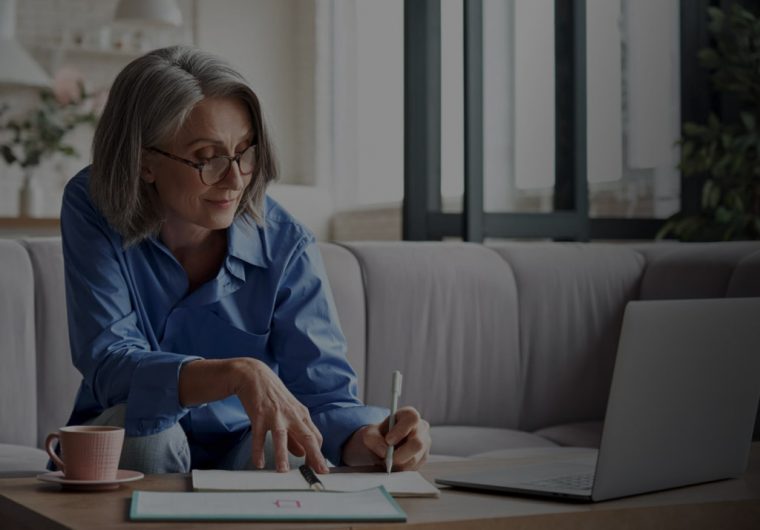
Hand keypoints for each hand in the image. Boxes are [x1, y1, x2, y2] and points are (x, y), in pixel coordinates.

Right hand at [230, 358, 328, 473]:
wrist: (255, 375)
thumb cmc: (274, 396)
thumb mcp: (289, 413)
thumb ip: (295, 434)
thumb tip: (302, 454)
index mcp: (301, 414)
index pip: (315, 436)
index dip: (318, 453)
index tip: (320, 469)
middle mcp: (291, 414)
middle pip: (306, 436)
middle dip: (314, 456)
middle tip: (319, 472)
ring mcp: (275, 414)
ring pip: (281, 436)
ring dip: (282, 454)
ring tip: (282, 471)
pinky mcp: (258, 414)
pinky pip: (258, 435)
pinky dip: (257, 450)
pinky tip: (258, 463)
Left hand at [343, 406, 430, 470]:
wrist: (381, 447)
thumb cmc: (378, 436)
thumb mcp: (369, 434)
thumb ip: (373, 439)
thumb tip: (384, 451)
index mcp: (409, 415)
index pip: (412, 419)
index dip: (401, 430)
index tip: (388, 440)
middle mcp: (421, 428)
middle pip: (417, 443)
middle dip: (399, 455)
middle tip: (386, 459)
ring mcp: (425, 444)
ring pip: (415, 459)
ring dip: (398, 464)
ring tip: (386, 461)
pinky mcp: (423, 458)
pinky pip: (414, 468)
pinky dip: (401, 469)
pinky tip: (393, 464)